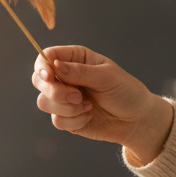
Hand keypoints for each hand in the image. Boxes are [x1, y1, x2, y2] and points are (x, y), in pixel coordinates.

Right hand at [31, 45, 173, 164]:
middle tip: (77, 96)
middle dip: (55, 91)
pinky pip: (56, 120)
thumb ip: (80, 71)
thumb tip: (55, 66)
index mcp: (75, 59)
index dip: (43, 66)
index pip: (47, 56)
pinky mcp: (66, 117)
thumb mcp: (107, 77)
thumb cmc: (126, 92)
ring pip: (43, 102)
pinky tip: (89, 116)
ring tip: (87, 106)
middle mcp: (65, 77)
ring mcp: (64, 98)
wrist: (137, 120)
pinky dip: (74, 120)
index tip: (50, 76)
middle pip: (38, 80)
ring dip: (66, 108)